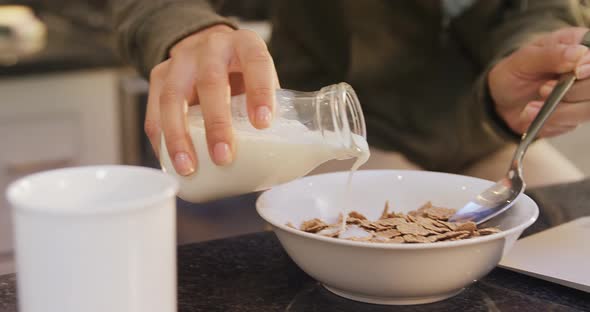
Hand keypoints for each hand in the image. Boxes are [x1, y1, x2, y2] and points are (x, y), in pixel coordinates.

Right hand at [146, 25, 278, 174]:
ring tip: (188, 167)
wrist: (210, 49)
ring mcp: (181, 60)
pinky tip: (170, 162)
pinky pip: (154, 111)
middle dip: (216, 123)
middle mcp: (211, 47)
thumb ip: (269, 109)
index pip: (256, 62)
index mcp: (245, 45)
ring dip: (179, 136)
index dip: (260, 92)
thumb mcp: (260, 80)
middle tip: (223, 157)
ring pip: (173, 97)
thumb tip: (274, 156)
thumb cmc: (242, 74)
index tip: (263, 124)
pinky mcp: (159, 76)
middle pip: (210, 81)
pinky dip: (161, 139)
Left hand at [489, 27, 589, 136]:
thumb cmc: (514, 71)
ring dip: (559, 111)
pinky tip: (530, 114)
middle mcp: (587, 71)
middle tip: (543, 89)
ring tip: (530, 106)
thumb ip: (551, 55)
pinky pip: (571, 123)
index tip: (577, 71)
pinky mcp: (576, 115)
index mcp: (581, 46)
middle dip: (573, 91)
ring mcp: (584, 95)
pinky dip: (550, 121)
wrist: (502, 97)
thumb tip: (579, 53)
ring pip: (588, 108)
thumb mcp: (525, 58)